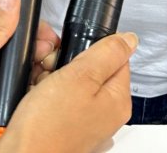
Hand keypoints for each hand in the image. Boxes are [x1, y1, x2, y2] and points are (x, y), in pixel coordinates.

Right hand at [0, 32, 136, 152]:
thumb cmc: (47, 128)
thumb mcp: (80, 77)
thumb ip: (107, 53)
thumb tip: (129, 39)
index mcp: (118, 101)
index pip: (115, 57)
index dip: (90, 49)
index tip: (73, 55)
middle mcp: (105, 114)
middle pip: (93, 70)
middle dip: (69, 65)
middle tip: (53, 73)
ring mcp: (85, 122)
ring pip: (72, 83)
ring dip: (53, 79)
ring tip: (41, 88)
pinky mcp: (66, 127)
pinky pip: (58, 100)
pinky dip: (46, 96)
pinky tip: (36, 100)